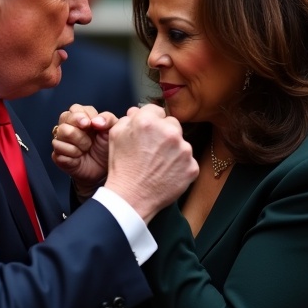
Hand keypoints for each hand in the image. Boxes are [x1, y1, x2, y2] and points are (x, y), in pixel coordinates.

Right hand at [52, 104, 117, 196]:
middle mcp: (69, 126)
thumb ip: (108, 119)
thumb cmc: (106, 149)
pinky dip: (73, 153)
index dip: (83, 116)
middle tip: (90, 140)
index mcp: (82, 117)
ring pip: (62, 132)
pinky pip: (59, 148)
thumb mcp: (113, 131)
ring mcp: (61, 139)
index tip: (91, 125)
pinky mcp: (57, 153)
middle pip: (65, 117)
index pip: (76, 109)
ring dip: (78, 142)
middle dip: (80, 130)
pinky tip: (79, 157)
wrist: (102, 171)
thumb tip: (96, 121)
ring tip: (86, 149)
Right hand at [105, 104, 198, 222]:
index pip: (156, 110)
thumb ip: (127, 118)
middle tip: (153, 149)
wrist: (131, 198)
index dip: (150, 121)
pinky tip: (166, 173)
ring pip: (181, 142)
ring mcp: (184, 150)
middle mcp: (169, 132)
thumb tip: (136, 112)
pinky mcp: (192, 167)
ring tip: (158, 164)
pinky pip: (188, 161)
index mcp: (148, 121)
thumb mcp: (115, 135)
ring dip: (173, 149)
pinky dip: (179, 166)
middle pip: (172, 124)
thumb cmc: (122, 167)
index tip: (147, 133)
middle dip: (164, 133)